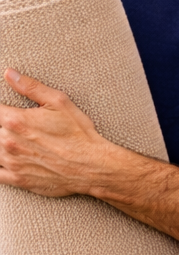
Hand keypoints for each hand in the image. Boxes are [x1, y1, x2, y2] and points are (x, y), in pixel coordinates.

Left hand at [0, 69, 113, 196]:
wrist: (93, 167)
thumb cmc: (79, 135)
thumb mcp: (59, 102)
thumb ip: (30, 87)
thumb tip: (10, 74)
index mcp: (16, 121)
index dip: (1, 110)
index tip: (6, 112)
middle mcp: (9, 142)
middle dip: (3, 126)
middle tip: (20, 128)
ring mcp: (12, 163)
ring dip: (1, 144)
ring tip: (15, 140)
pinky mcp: (18, 179)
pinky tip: (5, 159)